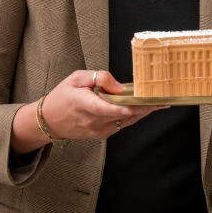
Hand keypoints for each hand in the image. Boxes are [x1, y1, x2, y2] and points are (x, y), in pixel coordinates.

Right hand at [44, 69, 163, 139]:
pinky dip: (133, 116)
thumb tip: (119, 87)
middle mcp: (92, 120)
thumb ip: (98, 78)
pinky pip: (121, 124)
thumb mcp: (76, 78)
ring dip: (143, 113)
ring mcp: (97, 130)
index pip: (107, 108)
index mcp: (84, 104)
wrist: (48, 121)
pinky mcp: (101, 134)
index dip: (125, 107)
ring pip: (125, 121)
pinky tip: (144, 109)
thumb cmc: (62, 96)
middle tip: (163, 101)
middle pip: (123, 114)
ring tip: (160, 104)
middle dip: (144, 107)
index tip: (141, 104)